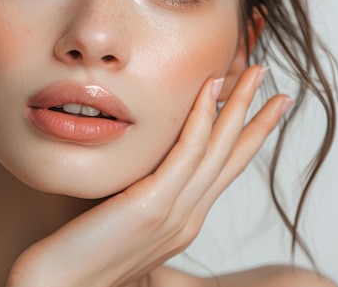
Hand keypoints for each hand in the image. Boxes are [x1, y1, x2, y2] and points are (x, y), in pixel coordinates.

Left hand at [6, 65, 292, 286]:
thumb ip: (137, 197)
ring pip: (217, 150)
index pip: (222, 171)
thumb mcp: (119, 220)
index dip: (245, 139)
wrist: (61, 286)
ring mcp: (173, 214)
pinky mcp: (151, 207)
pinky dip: (201, 120)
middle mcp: (187, 218)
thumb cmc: (80, 254)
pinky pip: (185, 155)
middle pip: (231, 158)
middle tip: (276, 85)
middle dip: (256, 118)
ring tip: (254, 73)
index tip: (261, 109)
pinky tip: (210, 92)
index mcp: (182, 221)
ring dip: (238, 107)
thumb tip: (136, 171)